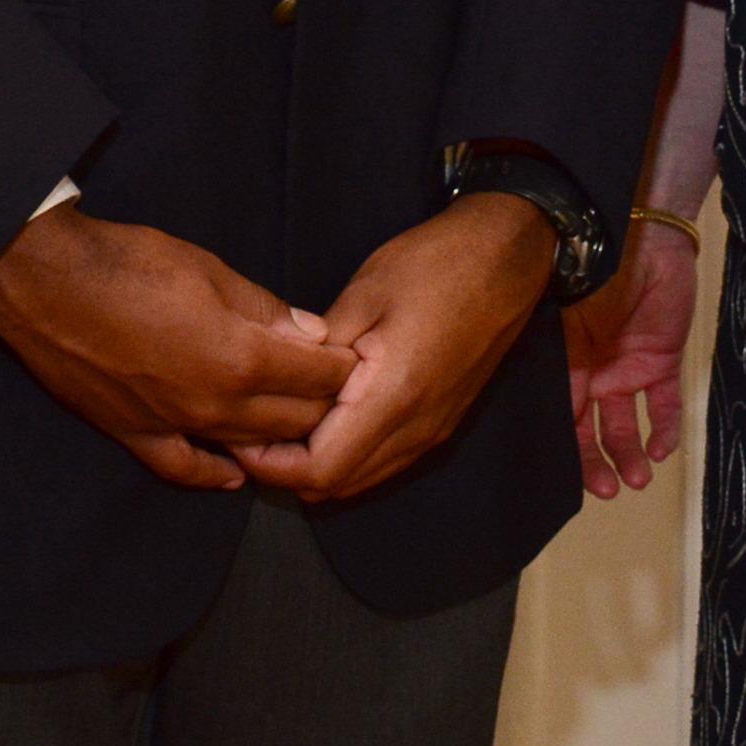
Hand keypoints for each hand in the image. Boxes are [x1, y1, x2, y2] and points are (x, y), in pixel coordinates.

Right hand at [0, 205, 354, 489]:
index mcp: (241, 358)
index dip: (345, 366)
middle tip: (337, 388)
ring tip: (302, 423)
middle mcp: (215, 405)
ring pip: (249, 447)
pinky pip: (184, 468)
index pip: (319, 376)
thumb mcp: (209, 269)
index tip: (357, 357)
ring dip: (281, 437)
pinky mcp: (135, 433)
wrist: (45, 281)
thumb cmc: (128, 263)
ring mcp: (175, 426)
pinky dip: (215, 475)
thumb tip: (311, 333)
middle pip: (295, 419)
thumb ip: (265, 308)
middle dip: (324, 404)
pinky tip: (236, 474)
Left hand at [233, 194, 556, 506]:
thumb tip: (279, 382)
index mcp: (393, 398)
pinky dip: (347, 455)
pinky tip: (323, 420)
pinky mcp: (441, 423)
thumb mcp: (363, 295)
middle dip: (287, 473)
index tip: (239, 436)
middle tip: (249, 433)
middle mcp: (416, 430)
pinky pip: (384, 461)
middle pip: (339, 486)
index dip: (273, 465)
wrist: (507, 259)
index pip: (321, 470)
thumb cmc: (434, 266)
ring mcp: (433, 432)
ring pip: (363, 479)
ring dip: (317, 467)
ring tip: (279, 426)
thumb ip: (318, 352)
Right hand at [564, 216, 696, 496]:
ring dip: (630, 454)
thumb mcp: (566, 316)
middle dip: (597, 463)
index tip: (564, 483)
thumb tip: (546, 412)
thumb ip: (560, 361)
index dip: (563, 449)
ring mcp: (628, 366)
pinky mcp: (662, 360)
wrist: (642, 234)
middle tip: (609, 492)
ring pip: (627, 423)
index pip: (560, 414)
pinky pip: (665, 403)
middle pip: (592, 429)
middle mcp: (593, 370)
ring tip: (638, 480)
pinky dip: (665, 429)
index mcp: (564, 361)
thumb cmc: (595, 267)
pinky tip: (661, 449)